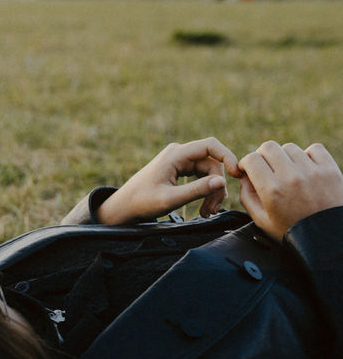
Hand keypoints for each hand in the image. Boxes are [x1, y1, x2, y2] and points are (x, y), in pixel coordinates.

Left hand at [97, 138, 237, 224]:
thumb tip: (222, 182)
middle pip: (211, 163)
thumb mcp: (170, 199)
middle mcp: (178, 153)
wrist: (123, 208)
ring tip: (207, 213)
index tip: (235, 175)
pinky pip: (200, 176)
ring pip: (208, 172)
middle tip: (213, 210)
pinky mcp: (178, 169)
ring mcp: (179, 161)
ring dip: (211, 191)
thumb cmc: (141, 203)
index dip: (227, 156)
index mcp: (175, 154)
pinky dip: (204, 191)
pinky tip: (204, 207)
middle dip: (216, 186)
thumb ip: (196, 190)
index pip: (210, 145)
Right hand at [235, 142, 342, 240]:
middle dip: (262, 156)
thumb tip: (244, 176)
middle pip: (268, 147)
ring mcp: (312, 172)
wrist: (326, 237)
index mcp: (272, 191)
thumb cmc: (292, 231)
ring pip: (290, 148)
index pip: (251, 159)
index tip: (248, 170)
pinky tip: (305, 168)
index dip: (246, 163)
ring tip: (287, 171)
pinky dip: (307, 155)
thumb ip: (248, 197)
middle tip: (266, 168)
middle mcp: (291, 178)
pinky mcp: (330, 170)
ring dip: (284, 157)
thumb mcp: (262, 221)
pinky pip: (314, 149)